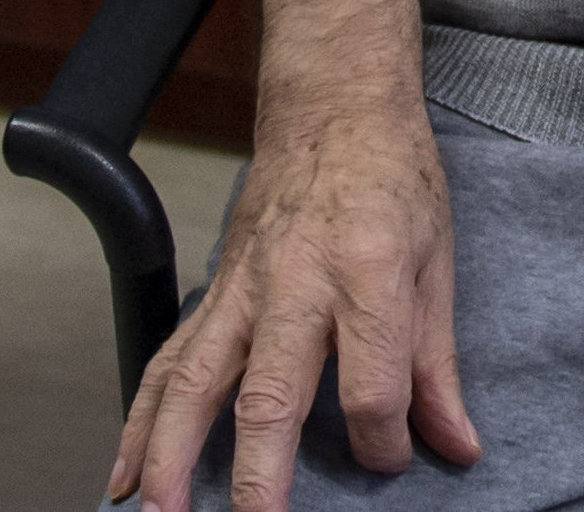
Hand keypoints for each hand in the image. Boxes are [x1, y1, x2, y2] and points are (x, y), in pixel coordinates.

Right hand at [110, 102, 478, 511]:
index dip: (382, 441)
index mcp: (367, 275)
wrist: (332, 109)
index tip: (390, 462)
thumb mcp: (435, 265)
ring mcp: (243, 289)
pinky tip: (127, 472)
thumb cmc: (392, 181)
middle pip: (270, 395)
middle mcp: (296, 285)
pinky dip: (143, 420)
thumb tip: (456, 446)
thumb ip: (436, 365)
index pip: (372, 386)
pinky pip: (170, 362)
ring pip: (197, 383)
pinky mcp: (214, 292)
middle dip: (258, 476)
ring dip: (174, 456)